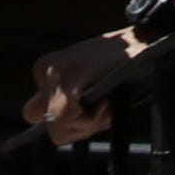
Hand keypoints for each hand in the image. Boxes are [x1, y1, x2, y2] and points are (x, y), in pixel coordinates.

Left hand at [22, 31, 141, 144]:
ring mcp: (53, 74)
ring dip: (88, 123)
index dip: (69, 123)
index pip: (38, 116)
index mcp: (45, 71)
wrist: (145, 47)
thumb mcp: (85, 84)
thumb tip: (29, 115)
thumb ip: (59, 100)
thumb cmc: (120, 69)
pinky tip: (107, 100)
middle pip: (50, 127)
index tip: (92, 110)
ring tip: (107, 101)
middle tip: (102, 108)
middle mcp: (43, 70)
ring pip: (58, 125)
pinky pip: (68, 116)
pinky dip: (92, 117)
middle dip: (79, 127)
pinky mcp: (66, 79)